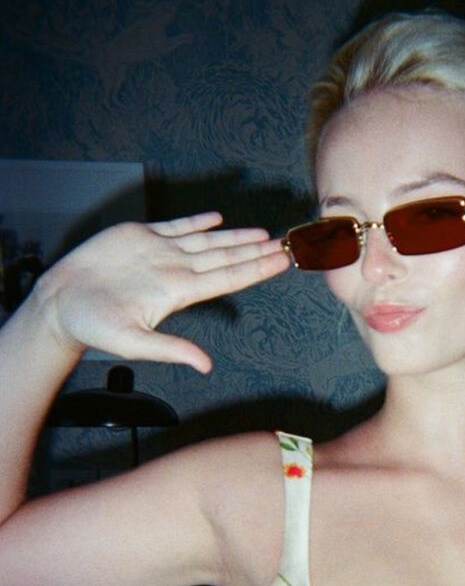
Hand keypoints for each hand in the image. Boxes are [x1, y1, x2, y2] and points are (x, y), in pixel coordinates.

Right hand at [34, 212, 289, 371]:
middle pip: (225, 258)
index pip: (227, 278)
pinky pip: (176, 227)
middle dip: (254, 251)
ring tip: (261, 233)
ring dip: (235, 237)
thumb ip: (170, 350)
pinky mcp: (140, 238)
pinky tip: (216, 219)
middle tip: (283, 243)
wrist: (60, 304)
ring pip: (207, 241)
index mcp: (178, 291)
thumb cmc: (92, 326)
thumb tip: (205, 366)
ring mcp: (160, 253)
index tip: (280, 262)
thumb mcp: (132, 342)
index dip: (255, 269)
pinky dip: (197, 222)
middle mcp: (175, 271)